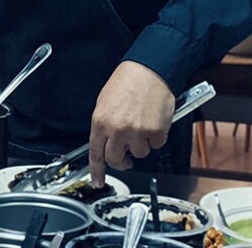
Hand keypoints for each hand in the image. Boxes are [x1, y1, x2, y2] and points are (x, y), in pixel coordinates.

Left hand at [88, 61, 174, 186]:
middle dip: (122, 161)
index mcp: (100, 121)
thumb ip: (104, 126)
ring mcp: (137, 132)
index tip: (97, 181)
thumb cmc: (127, 83)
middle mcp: (117, 130)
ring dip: (141, 144)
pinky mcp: (156, 132)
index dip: (97, 171)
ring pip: (139, 153)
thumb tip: (106, 144)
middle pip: (117, 160)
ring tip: (142, 124)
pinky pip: (156, 145)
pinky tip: (153, 121)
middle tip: (126, 157)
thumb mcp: (104, 103)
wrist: (149, 70)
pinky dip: (156, 137)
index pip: (96, 153)